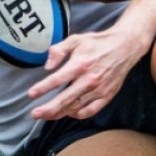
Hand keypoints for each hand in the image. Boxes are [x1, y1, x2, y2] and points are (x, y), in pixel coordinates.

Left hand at [26, 25, 149, 120]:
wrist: (124, 47)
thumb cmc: (97, 43)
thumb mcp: (76, 40)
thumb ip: (59, 50)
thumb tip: (48, 66)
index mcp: (80, 64)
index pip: (57, 80)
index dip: (42, 88)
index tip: (31, 94)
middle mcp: (89, 80)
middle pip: (65, 99)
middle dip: (48, 109)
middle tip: (35, 114)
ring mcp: (99, 90)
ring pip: (76, 107)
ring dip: (60, 113)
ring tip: (47, 116)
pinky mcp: (107, 96)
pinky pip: (90, 110)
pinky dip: (78, 114)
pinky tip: (69, 113)